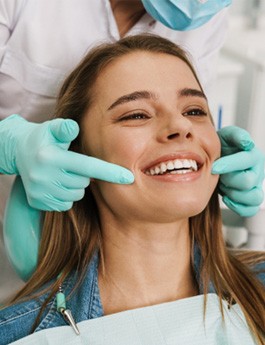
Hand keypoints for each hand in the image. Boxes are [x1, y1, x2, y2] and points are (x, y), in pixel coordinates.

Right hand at [0, 115, 133, 210]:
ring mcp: (40, 192)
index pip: (87, 167)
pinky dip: (65, 195)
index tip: (129, 178)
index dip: (110, 172)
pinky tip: (57, 184)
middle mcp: (44, 177)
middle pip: (83, 183)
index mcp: (51, 158)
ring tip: (63, 173)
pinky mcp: (38, 202)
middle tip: (71, 164)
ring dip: (75, 185)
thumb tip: (74, 127)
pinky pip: (65, 204)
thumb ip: (64, 128)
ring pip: (75, 195)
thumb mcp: (51, 129)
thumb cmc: (43, 139)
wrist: (18, 153)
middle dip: (83, 174)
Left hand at [212, 126, 264, 216]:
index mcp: (253, 155)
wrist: (217, 159)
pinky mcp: (250, 198)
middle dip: (229, 180)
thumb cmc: (222, 148)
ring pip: (254, 198)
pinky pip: (250, 209)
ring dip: (234, 194)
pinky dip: (238, 207)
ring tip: (224, 186)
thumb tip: (246, 142)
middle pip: (248, 182)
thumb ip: (236, 135)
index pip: (246, 161)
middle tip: (218, 176)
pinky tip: (227, 198)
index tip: (213, 167)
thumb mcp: (226, 136)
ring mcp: (256, 187)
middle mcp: (258, 171)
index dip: (228, 165)